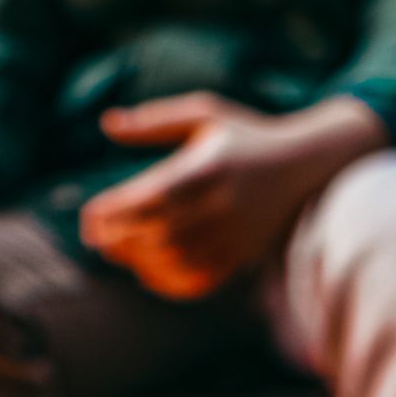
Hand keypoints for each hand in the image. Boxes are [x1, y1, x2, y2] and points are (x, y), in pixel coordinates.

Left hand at [81, 93, 388, 300]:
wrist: (306, 165)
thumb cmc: (247, 135)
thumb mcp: (204, 113)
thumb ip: (154, 121)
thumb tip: (106, 123)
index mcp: (209, 168)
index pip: (153, 196)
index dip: (115, 211)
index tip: (89, 215)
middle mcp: (223, 205)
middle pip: (160, 232)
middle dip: (120, 238)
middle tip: (93, 238)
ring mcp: (235, 234)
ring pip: (178, 260)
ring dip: (138, 261)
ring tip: (114, 253)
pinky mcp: (243, 255)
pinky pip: (201, 279)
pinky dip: (169, 283)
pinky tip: (146, 272)